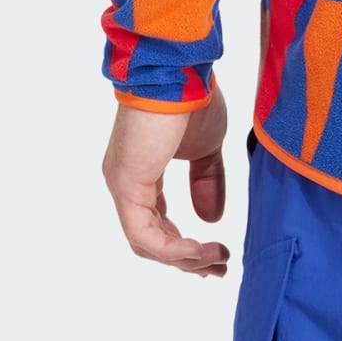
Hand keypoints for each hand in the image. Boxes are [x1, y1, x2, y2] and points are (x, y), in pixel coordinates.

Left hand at [101, 79, 231, 276]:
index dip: (185, 244)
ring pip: (147, 243)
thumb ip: (208, 182)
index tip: (216, 254)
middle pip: (151, 240)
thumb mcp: (207, 147)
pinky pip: (145, 235)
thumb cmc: (192, 98)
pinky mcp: (126, 186)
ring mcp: (123, 186)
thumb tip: (211, 220)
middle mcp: (126, 183)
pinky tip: (199, 249)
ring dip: (183, 258)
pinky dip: (173, 248)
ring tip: (216, 259)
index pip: (157, 223)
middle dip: (186, 259)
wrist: (179, 72)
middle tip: (218, 268)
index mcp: (142, 172)